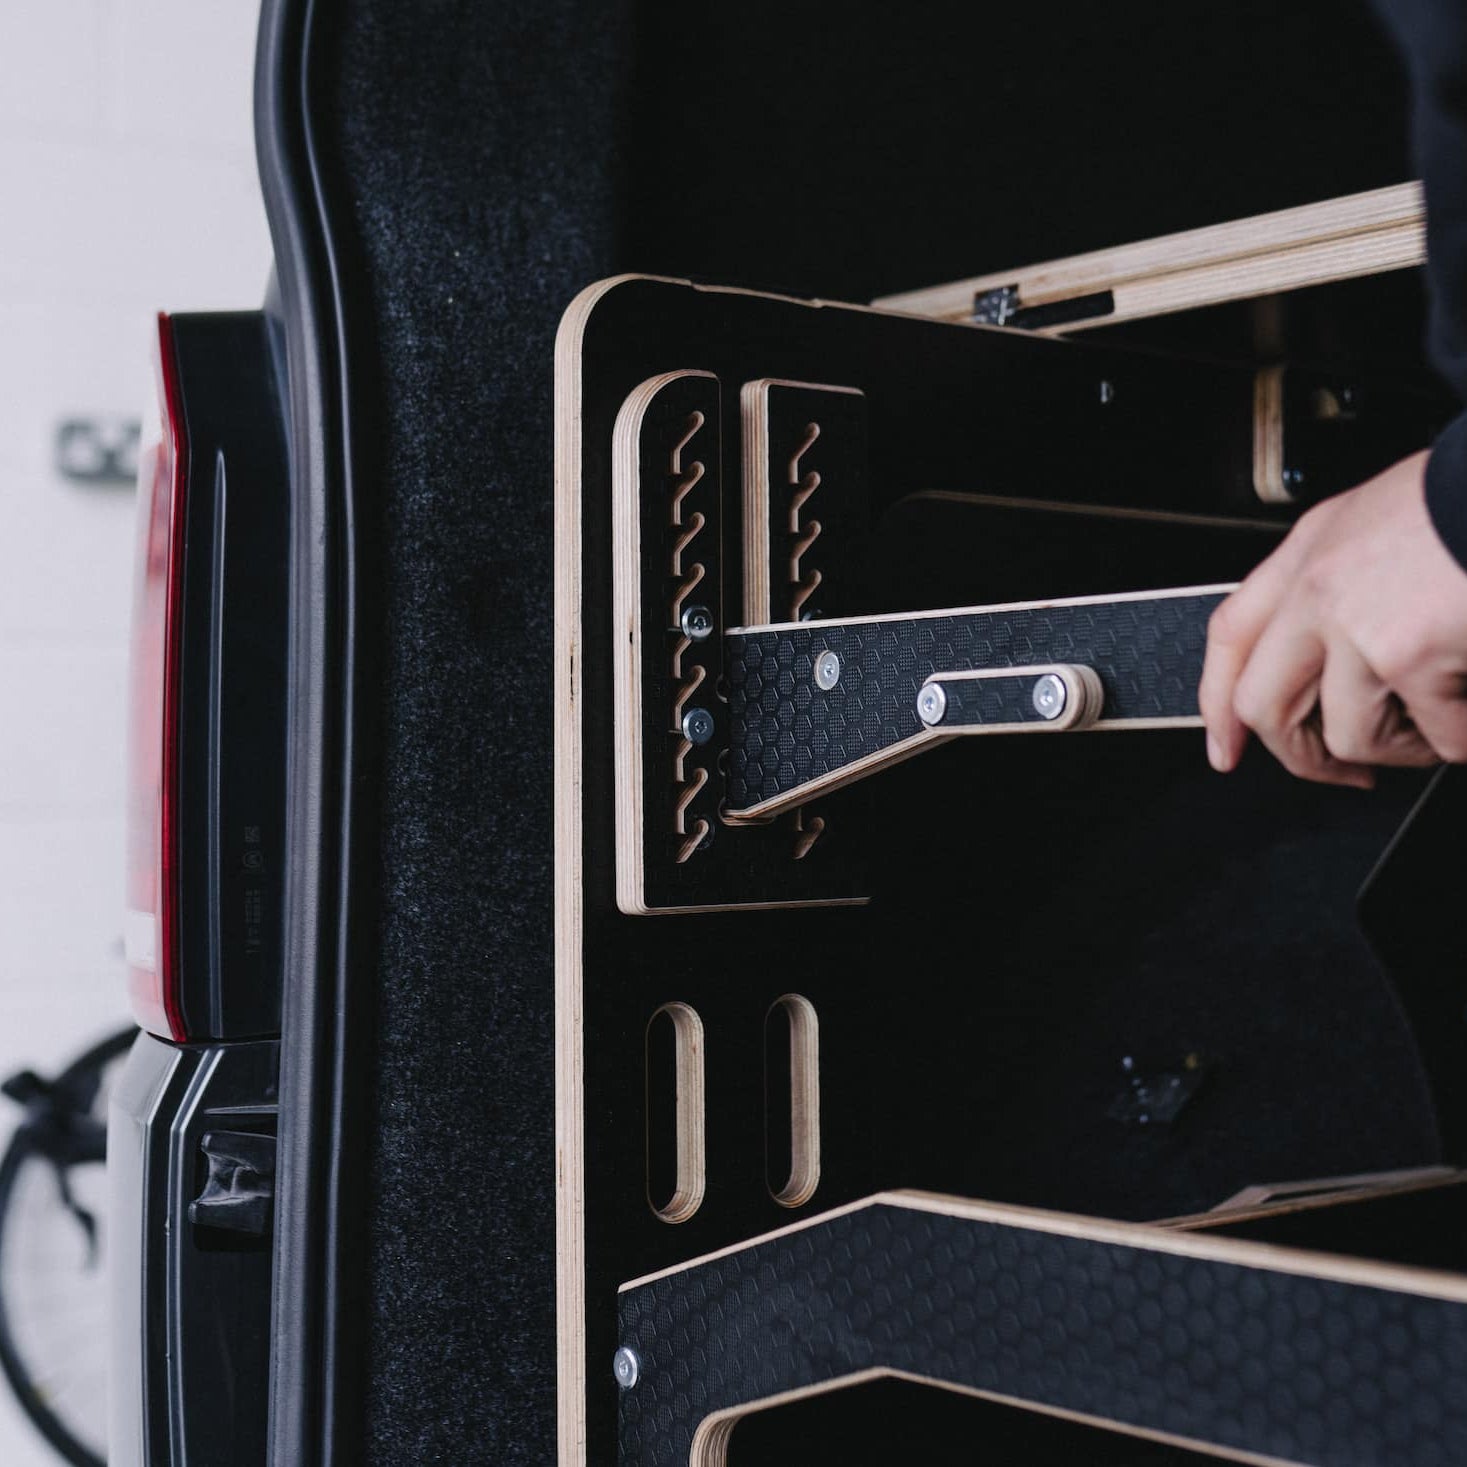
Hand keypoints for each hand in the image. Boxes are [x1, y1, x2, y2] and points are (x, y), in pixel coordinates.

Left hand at [1199, 450, 1466, 787]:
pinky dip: (1466, 735)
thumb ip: (1349, 578)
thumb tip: (1338, 653)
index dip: (1218, 702)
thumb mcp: (1386, 515)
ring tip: (1449, 719)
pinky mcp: (1411, 657)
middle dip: (1305, 759)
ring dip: (1408, 747)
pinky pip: (1439, 736)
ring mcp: (1360, 627)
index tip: (1224, 747)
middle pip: (1265, 706)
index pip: (1233, 635)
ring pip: (1352, 736)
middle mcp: (1320, 589)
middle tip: (1347, 776)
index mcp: (1313, 548)